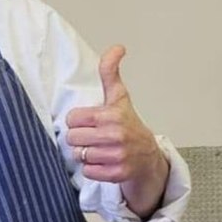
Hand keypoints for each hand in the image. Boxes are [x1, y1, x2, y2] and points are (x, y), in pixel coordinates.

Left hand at [65, 46, 168, 216]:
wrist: (149, 158)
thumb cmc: (128, 125)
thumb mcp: (119, 98)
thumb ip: (110, 73)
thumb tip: (117, 47)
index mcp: (112, 114)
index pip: (72, 119)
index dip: (77, 122)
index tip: (89, 122)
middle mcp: (116, 134)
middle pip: (72, 138)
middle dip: (80, 139)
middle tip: (94, 138)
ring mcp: (117, 155)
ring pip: (79, 156)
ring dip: (86, 155)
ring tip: (100, 150)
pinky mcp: (117, 173)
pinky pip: (88, 172)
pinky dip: (92, 170)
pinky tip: (104, 163)